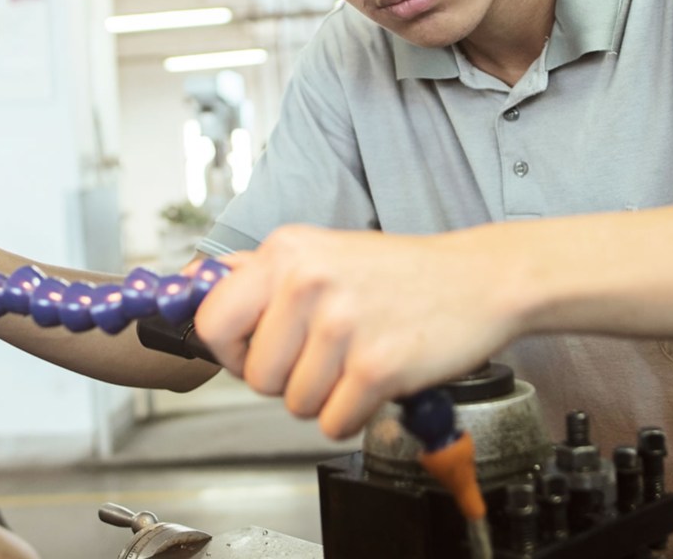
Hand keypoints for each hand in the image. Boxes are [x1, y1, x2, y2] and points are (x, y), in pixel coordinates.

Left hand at [192, 225, 527, 439]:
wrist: (479, 280)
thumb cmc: (401, 273)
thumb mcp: (322, 250)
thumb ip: (261, 273)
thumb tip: (193, 285)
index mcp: (286, 252)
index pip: (212, 321)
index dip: (231, 350)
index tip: (255, 351)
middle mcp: (308, 282)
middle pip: (255, 376)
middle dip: (287, 379)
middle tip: (326, 354)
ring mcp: (342, 326)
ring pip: (294, 405)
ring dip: (324, 397)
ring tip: (356, 360)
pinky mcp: (376, 368)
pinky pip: (332, 422)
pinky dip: (353, 414)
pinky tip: (375, 379)